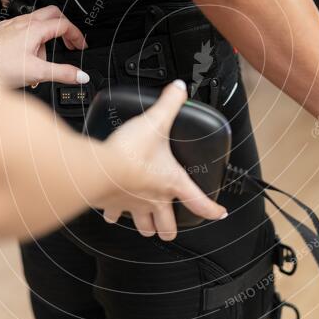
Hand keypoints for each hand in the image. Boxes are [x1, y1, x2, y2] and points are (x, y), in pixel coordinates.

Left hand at [0, 6, 88, 88]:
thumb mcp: (37, 72)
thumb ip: (62, 73)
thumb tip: (81, 76)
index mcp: (35, 28)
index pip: (64, 24)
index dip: (76, 35)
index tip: (80, 46)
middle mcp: (23, 22)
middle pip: (52, 14)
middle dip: (64, 28)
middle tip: (69, 43)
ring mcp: (10, 25)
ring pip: (36, 21)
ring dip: (46, 36)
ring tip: (42, 60)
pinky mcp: (1, 32)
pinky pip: (22, 29)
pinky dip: (31, 39)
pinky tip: (25, 58)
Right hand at [96, 80, 227, 239]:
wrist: (98, 169)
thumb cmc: (129, 153)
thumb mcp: (155, 122)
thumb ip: (169, 104)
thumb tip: (180, 89)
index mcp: (171, 182)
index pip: (199, 202)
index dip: (212, 209)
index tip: (220, 214)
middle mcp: (154, 199)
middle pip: (167, 226)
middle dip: (170, 229)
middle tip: (171, 229)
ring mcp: (132, 205)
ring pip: (143, 227)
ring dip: (146, 228)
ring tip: (147, 227)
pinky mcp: (112, 205)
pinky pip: (114, 215)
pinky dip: (114, 215)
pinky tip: (113, 212)